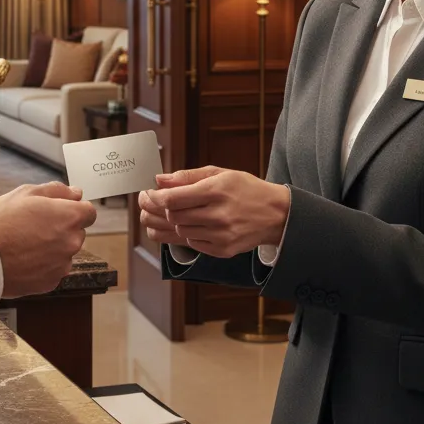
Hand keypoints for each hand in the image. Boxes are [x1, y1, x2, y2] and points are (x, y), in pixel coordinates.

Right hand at [0, 183, 96, 298]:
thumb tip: (75, 193)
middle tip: (35, 224)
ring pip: (65, 251)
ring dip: (53, 246)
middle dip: (62, 227)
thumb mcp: (24, 193)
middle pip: (76, 231)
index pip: (89, 211)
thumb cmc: (0, 224)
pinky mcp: (51, 282)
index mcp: (69, 217)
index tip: (60, 209)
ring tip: (26, 242)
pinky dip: (44, 264)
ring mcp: (62, 264)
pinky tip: (24, 258)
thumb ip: (56, 190)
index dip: (75, 208)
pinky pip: (53, 268)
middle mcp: (71, 242)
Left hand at [144, 165, 289, 258]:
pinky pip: (193, 243)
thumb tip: (159, 180)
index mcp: (215, 191)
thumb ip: (187, 176)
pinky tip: (193, 224)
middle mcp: (218, 215)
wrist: (276, 214)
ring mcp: (220, 235)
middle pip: (173, 217)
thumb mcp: (219, 173)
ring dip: (173, 222)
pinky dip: (188, 234)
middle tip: (153, 203)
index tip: (148, 194)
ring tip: (172, 213)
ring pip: (180, 232)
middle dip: (159, 210)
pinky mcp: (222, 250)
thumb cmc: (245, 189)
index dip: (154, 198)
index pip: (172, 199)